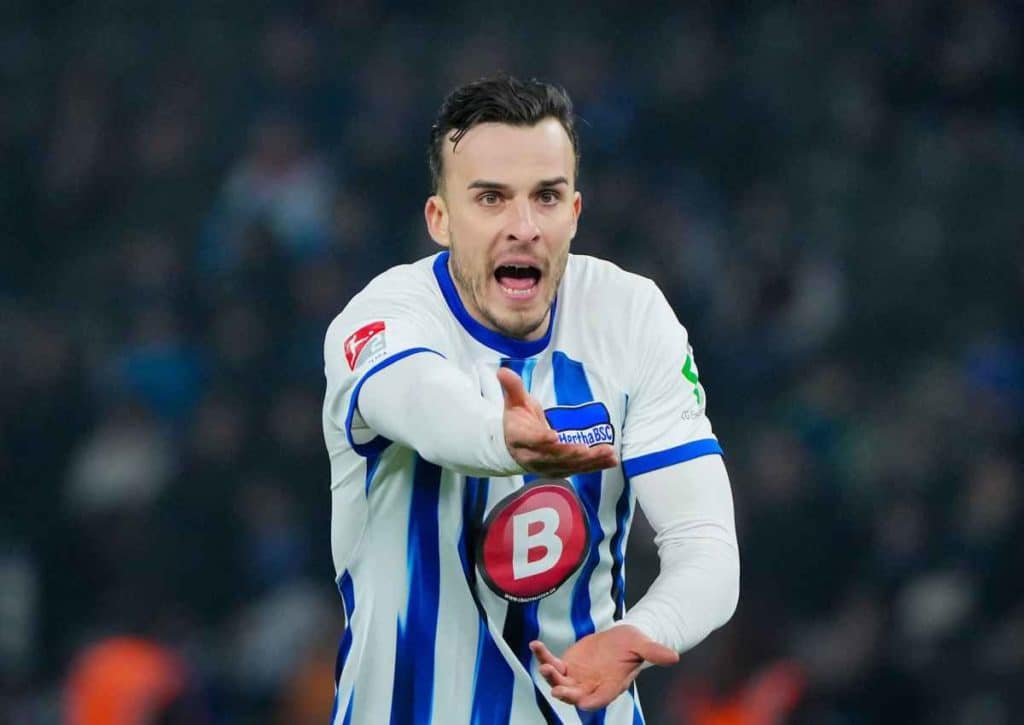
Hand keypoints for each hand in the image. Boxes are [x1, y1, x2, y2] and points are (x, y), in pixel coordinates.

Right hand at [497, 368, 617, 476]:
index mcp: (519, 438)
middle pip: (552, 457)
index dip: (541, 439)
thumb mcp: (514, 402)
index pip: (530, 440)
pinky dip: (596, 465)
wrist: (514, 447)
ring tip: (607, 452)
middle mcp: (532, 456)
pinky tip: (612, 459)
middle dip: (570, 453)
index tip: (554, 436)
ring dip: (590, 460)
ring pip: (569, 465)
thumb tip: (502, 370)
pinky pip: (580, 469)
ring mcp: (547, 466)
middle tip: (586, 449)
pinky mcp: (561, 470)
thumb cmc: (517, 421)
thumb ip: (512, 388)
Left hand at [530, 625, 677, 710]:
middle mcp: (591, 686)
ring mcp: (577, 678)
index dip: (590, 701)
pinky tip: (535, 645)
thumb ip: (654, 652)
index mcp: (610, 686)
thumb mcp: (643, 645)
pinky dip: (543, 656)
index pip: (599, 699)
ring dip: (550, 676)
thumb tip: (674, 657)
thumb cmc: (634, 644)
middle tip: (556, 689)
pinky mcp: (567, 665)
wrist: (620, 638)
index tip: (581, 702)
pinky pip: (552, 663)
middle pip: (576, 694)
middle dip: (566, 692)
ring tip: (544, 665)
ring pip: (560, 681)